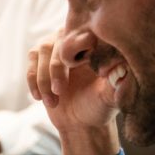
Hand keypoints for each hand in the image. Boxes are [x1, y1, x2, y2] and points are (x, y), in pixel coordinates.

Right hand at [27, 34, 119, 154]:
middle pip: (60, 40)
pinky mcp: (41, 58)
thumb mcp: (110, 98)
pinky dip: (33, 80)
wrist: (80, 122)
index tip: (78, 65)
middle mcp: (78, 40)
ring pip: (42, 50)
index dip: (77, 45)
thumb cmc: (99, 107)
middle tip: (59, 91)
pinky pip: (31, 61)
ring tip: (52, 101)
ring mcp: (58, 47)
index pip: (86, 33)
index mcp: (100, 45)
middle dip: (56, 68)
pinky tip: (39, 98)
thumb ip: (117, 84)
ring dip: (44, 77)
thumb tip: (122, 70)